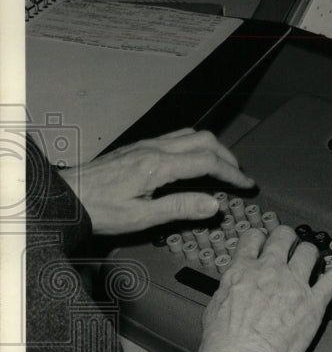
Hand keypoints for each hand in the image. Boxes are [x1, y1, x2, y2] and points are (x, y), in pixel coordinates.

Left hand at [68, 129, 253, 234]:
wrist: (66, 196)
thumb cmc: (99, 209)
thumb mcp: (141, 217)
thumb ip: (180, 207)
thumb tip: (214, 204)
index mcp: (158, 166)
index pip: (207, 162)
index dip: (232, 173)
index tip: (246, 185)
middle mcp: (154, 149)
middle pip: (204, 141)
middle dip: (227, 157)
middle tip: (239, 176)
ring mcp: (145, 145)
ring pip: (191, 135)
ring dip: (212, 148)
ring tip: (222, 167)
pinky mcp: (138, 148)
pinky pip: (176, 138)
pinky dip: (195, 147)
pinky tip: (194, 162)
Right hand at [196, 226, 331, 351]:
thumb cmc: (224, 342)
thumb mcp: (216, 304)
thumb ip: (232, 287)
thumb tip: (236, 287)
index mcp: (242, 269)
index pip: (254, 237)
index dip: (261, 237)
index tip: (266, 242)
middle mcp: (270, 270)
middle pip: (285, 236)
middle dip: (289, 239)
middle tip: (291, 247)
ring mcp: (294, 284)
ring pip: (310, 251)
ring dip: (310, 256)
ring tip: (311, 264)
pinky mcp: (314, 302)